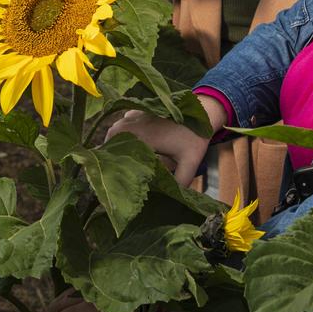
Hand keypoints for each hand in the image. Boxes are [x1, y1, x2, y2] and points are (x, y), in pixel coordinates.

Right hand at [105, 95, 226, 186]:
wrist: (203, 114)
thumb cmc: (195, 139)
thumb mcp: (190, 163)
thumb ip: (180, 182)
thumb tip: (169, 200)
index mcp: (143, 137)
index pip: (116, 152)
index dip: (111, 167)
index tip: (111, 180)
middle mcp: (135, 124)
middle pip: (110, 142)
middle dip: (109, 157)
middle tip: (113, 174)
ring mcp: (136, 115)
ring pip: (114, 132)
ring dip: (114, 144)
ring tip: (117, 162)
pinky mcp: (139, 111)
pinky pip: (122, 122)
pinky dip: (121, 132)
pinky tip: (127, 144)